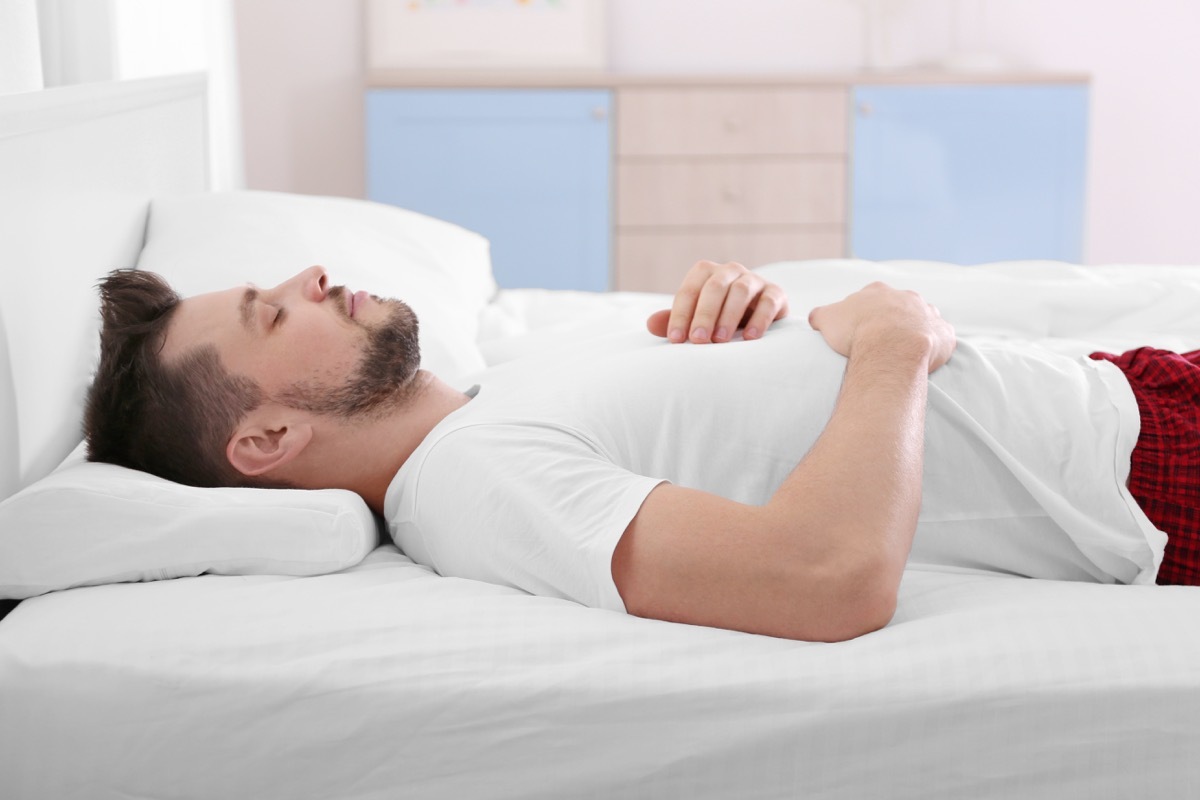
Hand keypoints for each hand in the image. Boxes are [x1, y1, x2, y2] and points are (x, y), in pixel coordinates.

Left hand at [646, 260, 788, 343]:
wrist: (757, 318)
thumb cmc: (719, 318)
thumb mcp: (696, 319)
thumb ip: (674, 321)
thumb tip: (650, 324)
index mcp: (706, 273)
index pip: (689, 291)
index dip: (681, 315)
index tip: (676, 340)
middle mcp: (730, 271)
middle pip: (714, 288)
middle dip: (704, 315)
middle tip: (698, 341)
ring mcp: (754, 280)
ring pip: (740, 291)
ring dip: (728, 317)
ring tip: (720, 341)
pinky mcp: (775, 293)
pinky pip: (768, 302)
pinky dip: (759, 319)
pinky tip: (749, 338)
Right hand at [807, 282, 955, 372]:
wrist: (892, 347)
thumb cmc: (858, 332)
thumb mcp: (827, 320)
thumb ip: (821, 315)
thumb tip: (816, 318)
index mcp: (878, 291)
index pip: (870, 298)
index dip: (864, 314)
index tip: (859, 329)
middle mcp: (906, 297)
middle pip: (899, 306)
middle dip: (893, 320)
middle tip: (882, 342)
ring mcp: (928, 313)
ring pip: (923, 319)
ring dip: (916, 330)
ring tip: (905, 351)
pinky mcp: (944, 333)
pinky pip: (941, 337)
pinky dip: (935, 345)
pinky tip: (926, 358)